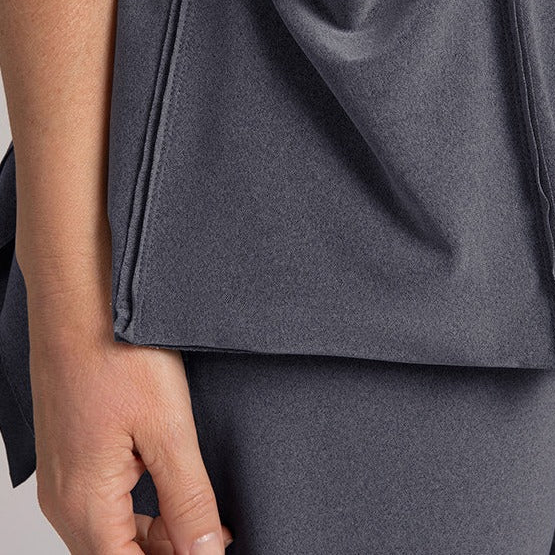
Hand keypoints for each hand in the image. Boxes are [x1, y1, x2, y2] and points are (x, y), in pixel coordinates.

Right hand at [26, 309, 232, 553]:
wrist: (79, 298)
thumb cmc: (117, 349)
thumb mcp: (169, 428)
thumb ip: (189, 500)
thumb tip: (208, 554)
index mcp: (85, 504)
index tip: (215, 551)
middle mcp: (63, 500)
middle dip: (170, 553)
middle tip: (217, 535)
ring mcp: (62, 478)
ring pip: (110, 534)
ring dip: (156, 536)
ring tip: (205, 516)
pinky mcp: (69, 456)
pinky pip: (102, 504)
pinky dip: (139, 509)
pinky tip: (174, 489)